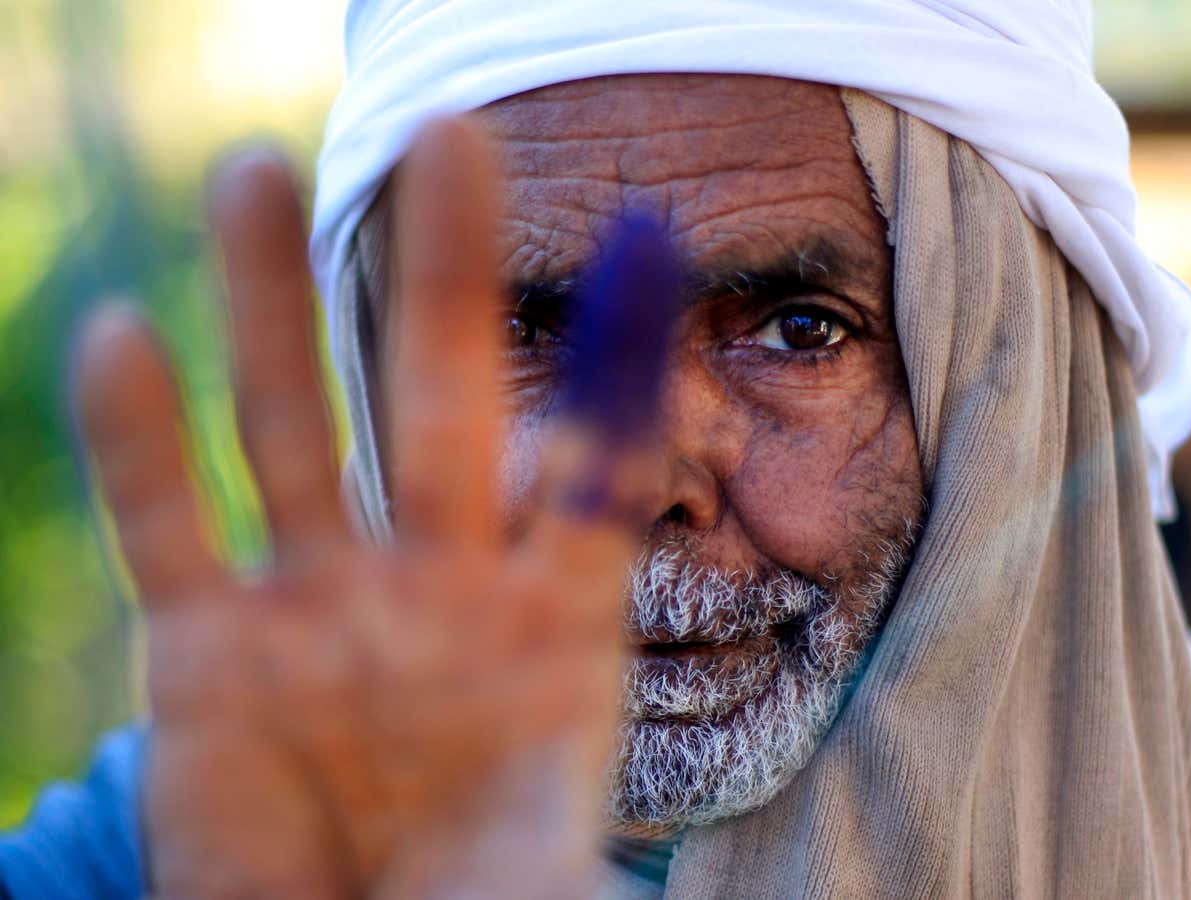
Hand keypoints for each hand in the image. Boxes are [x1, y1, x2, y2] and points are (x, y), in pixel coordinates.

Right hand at [72, 118, 662, 896]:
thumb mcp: (541, 879)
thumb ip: (581, 822)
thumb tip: (632, 832)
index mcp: (549, 630)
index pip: (594, 474)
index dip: (616, 369)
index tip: (644, 248)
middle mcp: (436, 589)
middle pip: (442, 402)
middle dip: (445, 277)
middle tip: (451, 138)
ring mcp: (318, 607)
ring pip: (292, 428)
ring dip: (273, 308)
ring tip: (257, 175)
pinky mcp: (206, 651)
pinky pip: (169, 527)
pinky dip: (135, 442)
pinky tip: (122, 335)